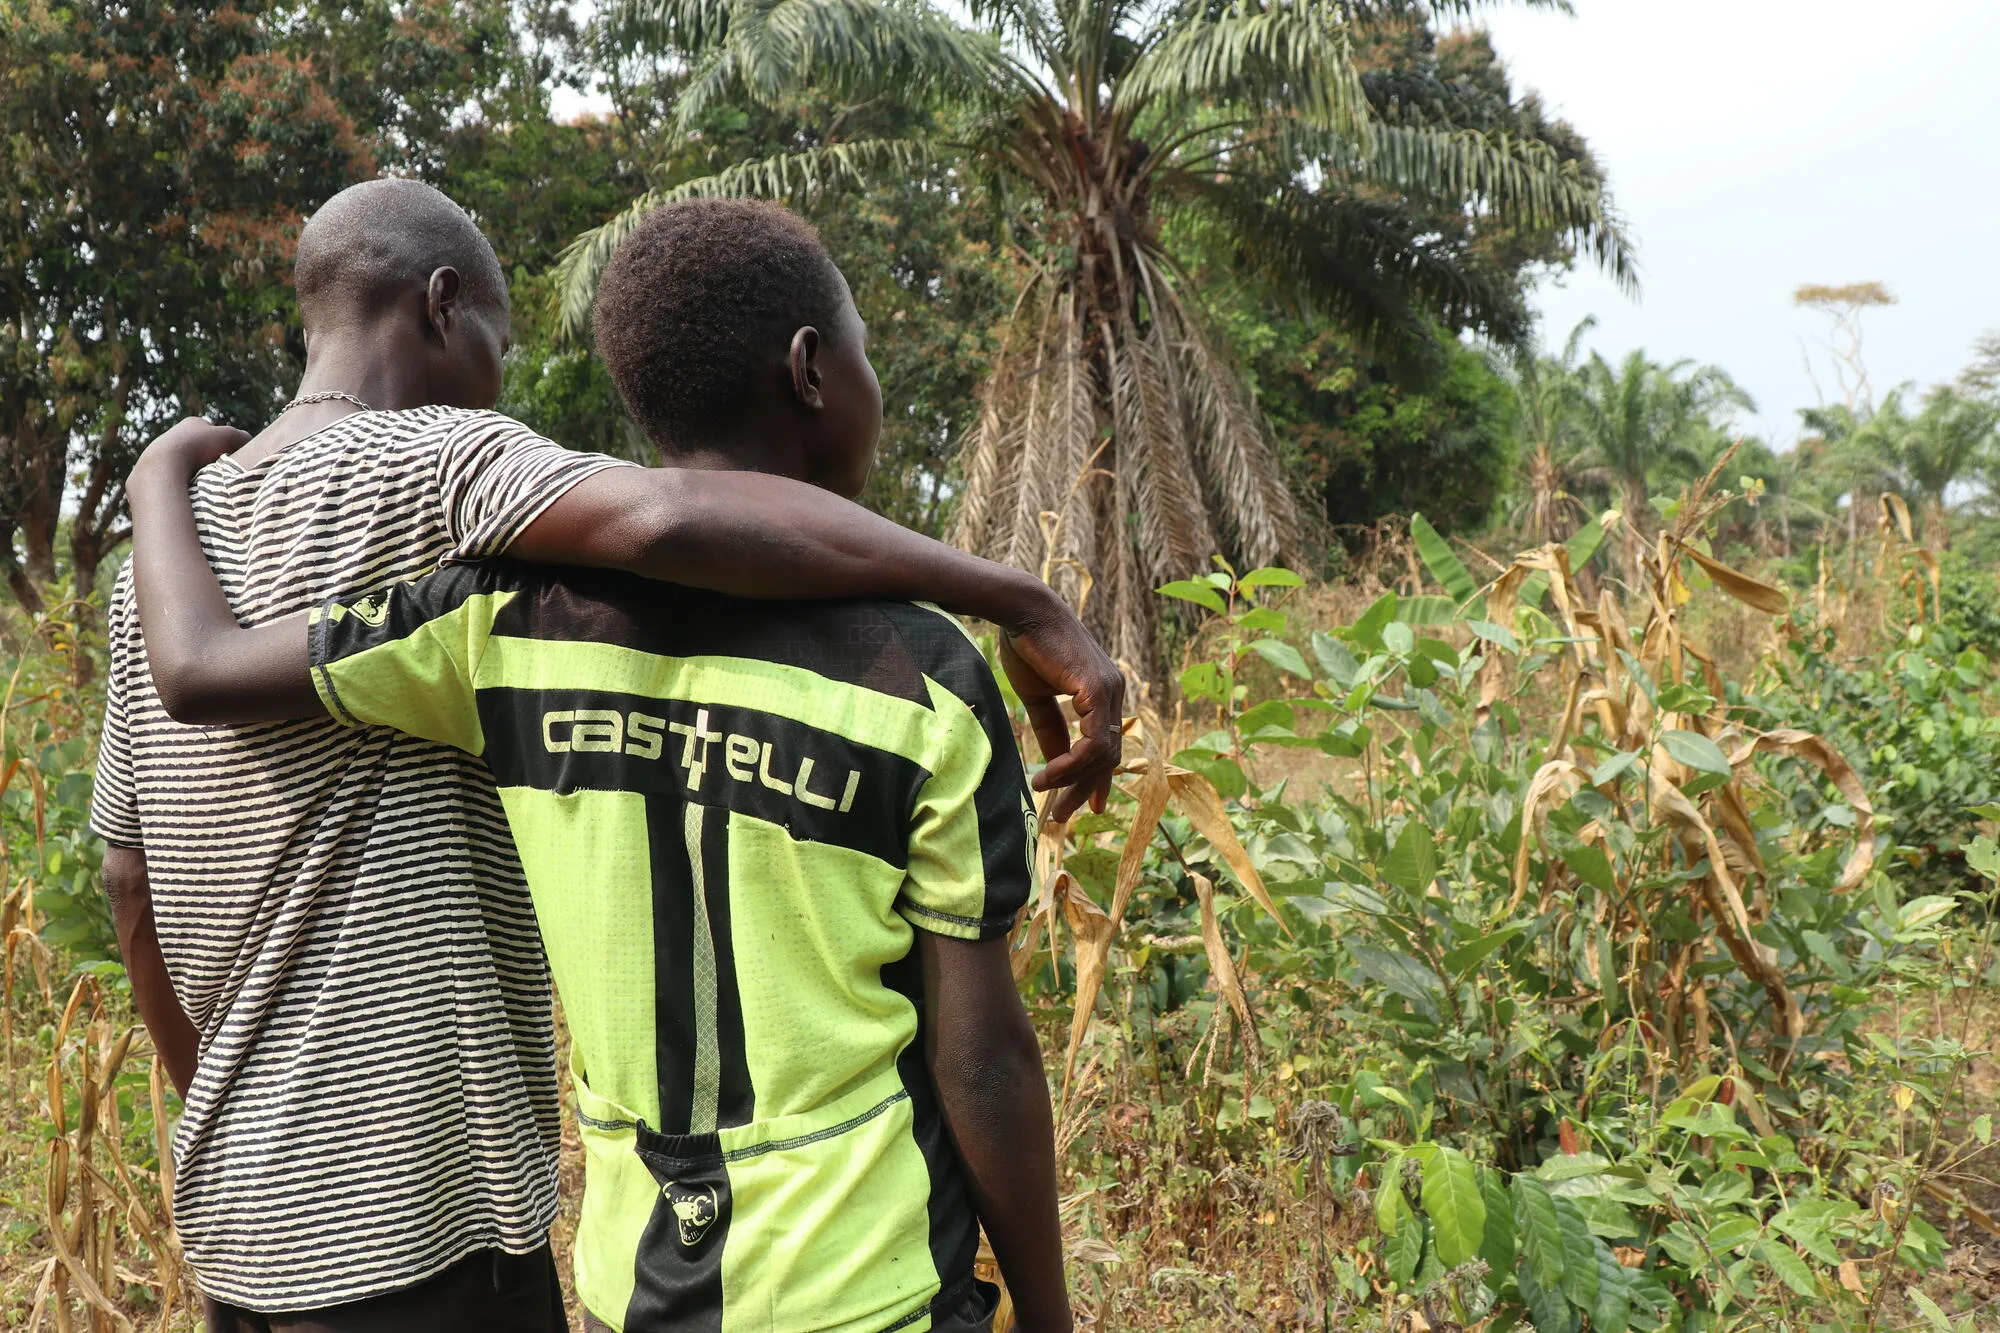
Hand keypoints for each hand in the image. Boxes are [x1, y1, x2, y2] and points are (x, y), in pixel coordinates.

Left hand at [131, 417, 248, 488]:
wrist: (162, 465)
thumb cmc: (197, 447)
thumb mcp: (229, 437)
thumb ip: (242, 437)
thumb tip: (248, 443)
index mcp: (192, 423)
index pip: (214, 432)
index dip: (224, 444)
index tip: (230, 456)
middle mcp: (175, 433)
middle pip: (199, 447)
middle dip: (209, 457)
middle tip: (218, 470)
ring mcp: (162, 451)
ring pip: (186, 462)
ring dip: (195, 470)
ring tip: (204, 481)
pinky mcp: (153, 469)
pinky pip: (174, 475)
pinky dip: (183, 480)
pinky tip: (188, 487)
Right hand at [997, 598, 1124, 822]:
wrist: (1023, 612)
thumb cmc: (1028, 647)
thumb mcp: (1039, 698)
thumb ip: (1051, 729)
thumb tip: (1053, 762)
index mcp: (1103, 693)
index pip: (1107, 744)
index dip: (1097, 778)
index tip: (1085, 805)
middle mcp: (1115, 692)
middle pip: (1109, 755)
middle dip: (1085, 788)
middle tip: (1061, 814)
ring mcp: (1111, 691)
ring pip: (1103, 753)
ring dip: (1073, 780)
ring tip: (1043, 789)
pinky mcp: (1098, 690)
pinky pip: (1093, 742)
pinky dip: (1072, 764)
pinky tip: (1049, 773)